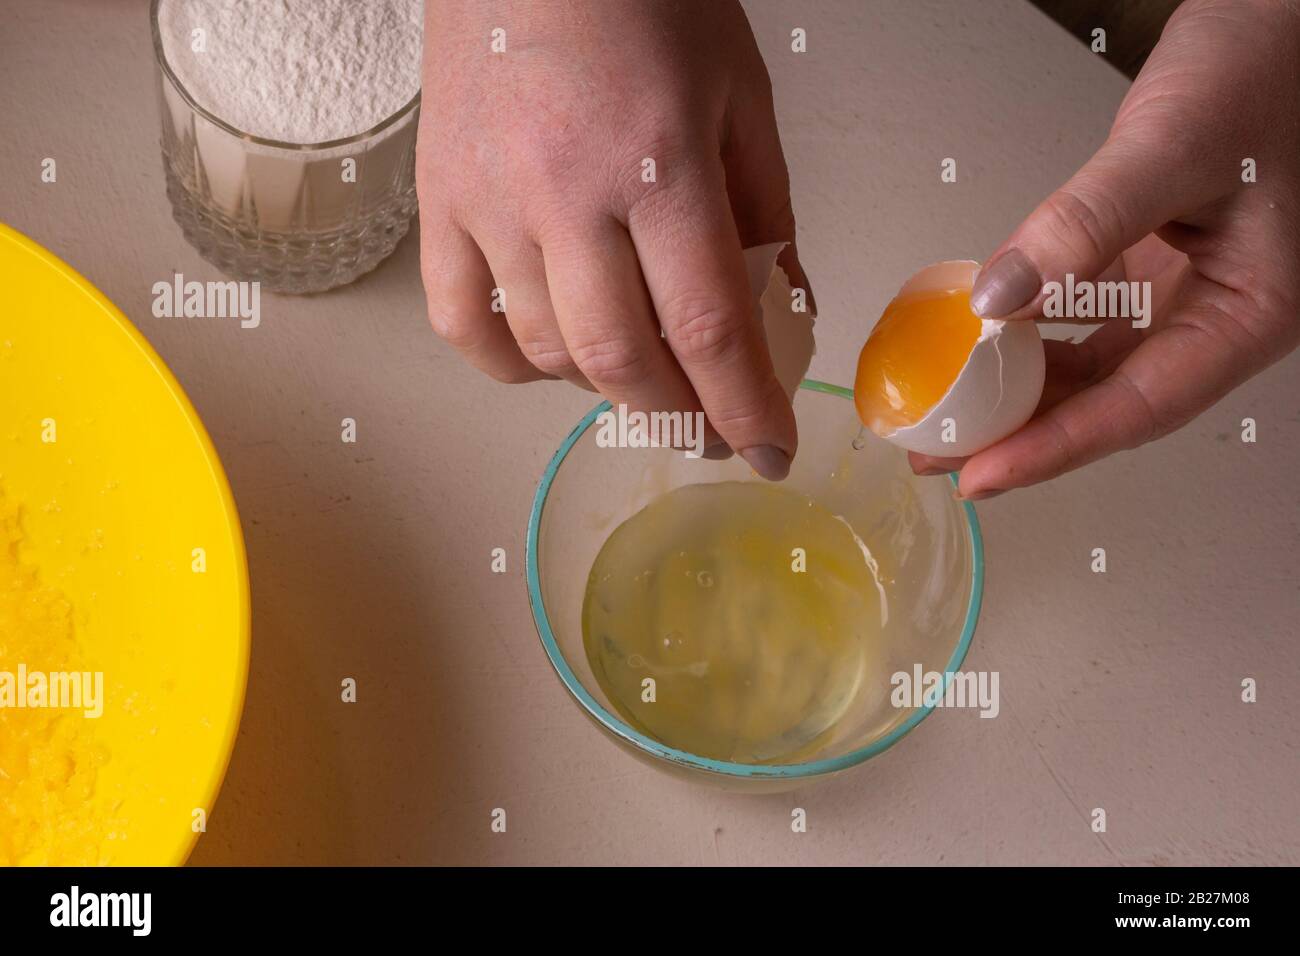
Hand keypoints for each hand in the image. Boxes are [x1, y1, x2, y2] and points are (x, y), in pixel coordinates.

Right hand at [416, 0, 809, 479]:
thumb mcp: (739, 91)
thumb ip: (764, 205)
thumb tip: (784, 303)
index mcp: (659, 159)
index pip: (709, 325)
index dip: (745, 407)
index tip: (769, 452)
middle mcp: (566, 192)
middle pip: (622, 356)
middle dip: (678, 411)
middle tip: (708, 423)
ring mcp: (490, 201)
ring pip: (545, 350)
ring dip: (604, 385)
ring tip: (641, 371)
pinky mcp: (437, 198)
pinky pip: (461, 320)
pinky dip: (507, 363)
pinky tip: (547, 356)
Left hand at [911, 0, 1299, 497]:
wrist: (1281, 20)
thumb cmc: (1262, 70)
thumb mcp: (1171, 146)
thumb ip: (1085, 223)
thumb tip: (997, 300)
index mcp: (1250, 313)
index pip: (1141, 407)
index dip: (1058, 448)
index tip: (985, 474)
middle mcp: (1215, 317)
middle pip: (1110, 402)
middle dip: (1023, 435)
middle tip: (943, 456)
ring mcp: (1181, 294)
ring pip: (1091, 366)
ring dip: (1017, 393)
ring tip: (945, 418)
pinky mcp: (1147, 266)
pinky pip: (1080, 318)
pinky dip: (1026, 336)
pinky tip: (975, 348)